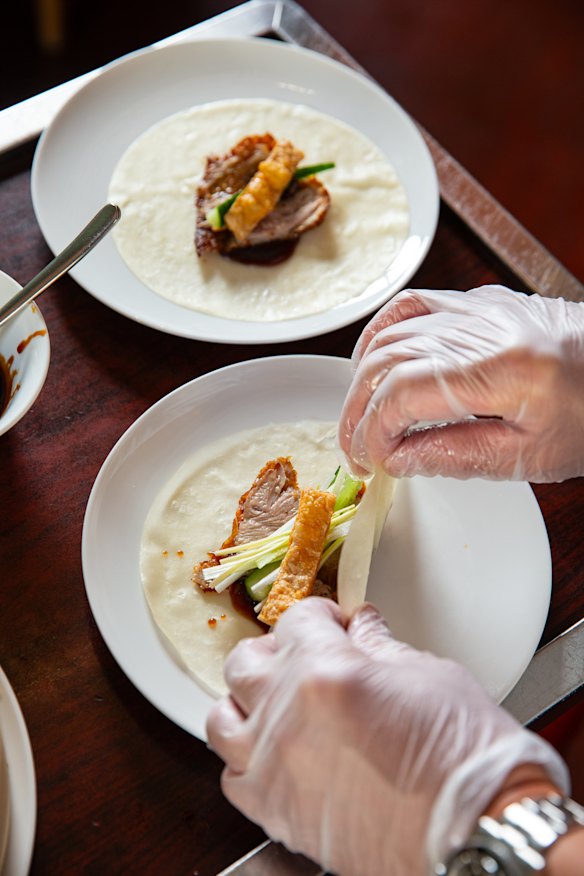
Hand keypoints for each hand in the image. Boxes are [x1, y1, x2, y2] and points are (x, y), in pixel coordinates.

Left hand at [206, 598, 566, 874]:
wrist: (479, 832)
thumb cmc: (466, 760)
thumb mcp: (428, 674)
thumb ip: (379, 645)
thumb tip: (360, 628)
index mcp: (325, 670)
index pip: (296, 619)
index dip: (320, 615)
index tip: (335, 623)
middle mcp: (287, 715)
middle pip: (246, 661)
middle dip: (277, 651)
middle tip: (306, 656)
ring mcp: (275, 766)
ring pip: (223, 717)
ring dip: (249, 702)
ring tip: (280, 702)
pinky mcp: (276, 813)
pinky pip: (232, 776)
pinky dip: (247, 760)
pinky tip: (279, 754)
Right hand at [338, 285, 583, 480]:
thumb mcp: (530, 456)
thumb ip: (456, 455)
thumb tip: (397, 460)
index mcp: (502, 368)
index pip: (404, 392)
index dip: (374, 431)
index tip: (372, 463)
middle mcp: (483, 327)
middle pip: (387, 361)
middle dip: (358, 411)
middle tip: (356, 451)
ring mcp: (478, 308)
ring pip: (390, 334)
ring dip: (362, 380)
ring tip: (361, 419)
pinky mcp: (478, 303)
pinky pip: (411, 306)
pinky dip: (380, 334)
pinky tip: (370, 363)